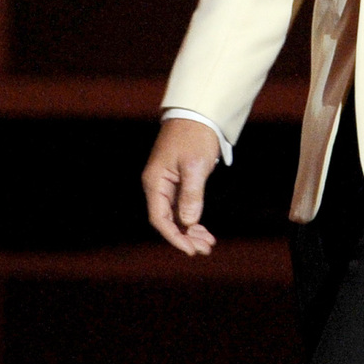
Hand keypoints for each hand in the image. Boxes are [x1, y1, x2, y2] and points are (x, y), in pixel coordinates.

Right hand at [141, 117, 222, 255]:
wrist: (198, 113)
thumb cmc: (195, 136)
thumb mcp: (195, 166)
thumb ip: (191, 195)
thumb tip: (189, 222)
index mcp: (155, 182)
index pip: (160, 219)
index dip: (175, 236)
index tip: (190, 250)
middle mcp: (157, 185)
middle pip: (168, 220)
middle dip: (185, 237)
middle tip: (205, 249)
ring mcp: (167, 184)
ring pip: (176, 215)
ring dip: (191, 230)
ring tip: (208, 243)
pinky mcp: (178, 181)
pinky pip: (182, 206)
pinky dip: (193, 218)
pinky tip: (204, 230)